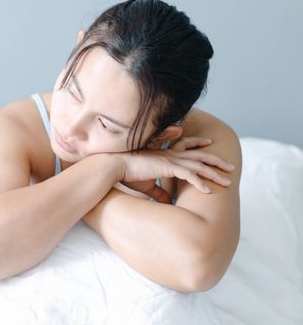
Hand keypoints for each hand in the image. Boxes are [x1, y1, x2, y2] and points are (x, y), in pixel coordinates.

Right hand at [114, 137, 233, 196]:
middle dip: (216, 161)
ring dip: (214, 174)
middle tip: (230, 167)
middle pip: (200, 155)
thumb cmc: (128, 175)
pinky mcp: (168, 167)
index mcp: (166, 155)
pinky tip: (208, 191)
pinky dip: (200, 183)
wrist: (116, 167)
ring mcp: (171, 160)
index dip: (199, 144)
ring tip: (227, 183)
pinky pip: (189, 175)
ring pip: (199, 166)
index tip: (209, 145)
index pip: (186, 146)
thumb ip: (159, 192)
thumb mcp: (147, 185)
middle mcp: (171, 155)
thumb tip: (168, 202)